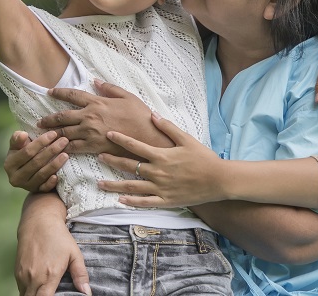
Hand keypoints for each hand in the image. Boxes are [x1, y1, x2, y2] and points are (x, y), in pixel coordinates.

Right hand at [3, 131, 68, 191]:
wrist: (27, 171)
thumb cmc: (24, 153)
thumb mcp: (17, 145)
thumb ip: (17, 139)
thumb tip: (23, 135)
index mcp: (9, 164)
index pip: (27, 152)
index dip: (40, 142)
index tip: (53, 134)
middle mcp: (15, 177)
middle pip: (36, 163)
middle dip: (51, 151)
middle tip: (64, 141)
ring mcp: (25, 186)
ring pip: (41, 174)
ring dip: (54, 164)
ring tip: (65, 154)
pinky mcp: (35, 192)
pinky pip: (44, 188)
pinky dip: (50, 183)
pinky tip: (58, 176)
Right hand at [14, 196, 90, 295]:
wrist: (38, 221)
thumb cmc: (58, 237)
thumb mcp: (74, 254)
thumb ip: (80, 275)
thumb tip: (86, 292)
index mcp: (50, 275)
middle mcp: (34, 277)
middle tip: (50, 294)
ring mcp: (23, 275)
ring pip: (25, 295)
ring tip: (44, 291)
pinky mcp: (16, 271)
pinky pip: (20, 288)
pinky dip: (27, 291)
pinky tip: (36, 286)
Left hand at [40, 81, 168, 155]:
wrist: (147, 136)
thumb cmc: (140, 115)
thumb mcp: (127, 96)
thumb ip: (109, 88)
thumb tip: (96, 81)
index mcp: (97, 102)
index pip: (72, 95)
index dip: (59, 93)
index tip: (49, 92)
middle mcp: (89, 116)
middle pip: (62, 116)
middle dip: (48, 119)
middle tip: (39, 122)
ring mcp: (90, 132)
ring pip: (64, 133)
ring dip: (52, 134)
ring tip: (43, 136)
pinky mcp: (93, 146)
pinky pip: (73, 147)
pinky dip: (63, 148)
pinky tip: (57, 149)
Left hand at [96, 113, 226, 207]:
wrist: (218, 180)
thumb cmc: (203, 157)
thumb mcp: (186, 139)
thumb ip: (168, 127)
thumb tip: (152, 114)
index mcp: (161, 155)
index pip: (135, 146)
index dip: (120, 139)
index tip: (108, 134)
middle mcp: (157, 172)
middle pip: (129, 166)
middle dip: (112, 161)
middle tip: (99, 157)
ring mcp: (160, 188)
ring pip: (132, 187)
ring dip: (114, 185)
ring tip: (100, 184)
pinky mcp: (166, 200)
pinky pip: (145, 203)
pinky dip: (131, 202)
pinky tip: (120, 201)